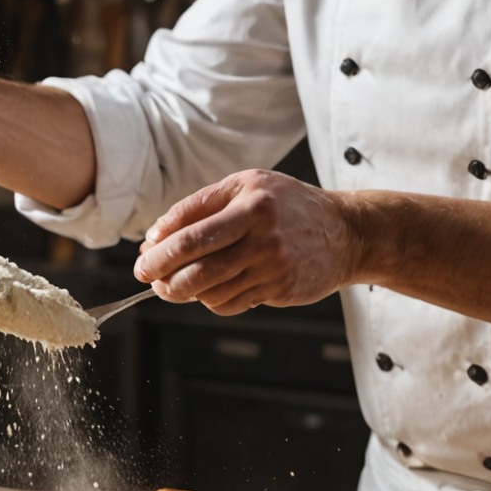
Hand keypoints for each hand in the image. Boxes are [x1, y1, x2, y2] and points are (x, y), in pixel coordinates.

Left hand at [132, 170, 356, 316]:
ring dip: (182, 291)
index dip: (159, 244)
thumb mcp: (248, 187)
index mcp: (249, 200)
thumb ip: (202, 206)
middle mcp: (261, 231)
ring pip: (208, 288)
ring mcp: (272, 263)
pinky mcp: (279, 289)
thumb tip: (155, 237)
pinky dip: (210, 301)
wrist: (346, 232)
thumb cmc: (287, 206)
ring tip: (173, 286)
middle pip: (193, 261)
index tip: (145, 252)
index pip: (189, 226)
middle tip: (146, 276)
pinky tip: (209, 290)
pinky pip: (229, 303)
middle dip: (160, 272)